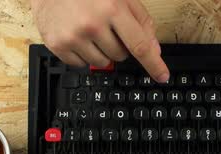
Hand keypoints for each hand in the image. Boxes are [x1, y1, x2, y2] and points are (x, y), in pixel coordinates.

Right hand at [31, 0, 169, 81]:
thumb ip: (141, 21)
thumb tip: (154, 49)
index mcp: (112, 9)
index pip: (140, 45)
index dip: (154, 64)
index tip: (162, 76)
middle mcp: (92, 24)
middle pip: (120, 56)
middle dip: (118, 45)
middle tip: (107, 28)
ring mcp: (73, 36)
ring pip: (102, 63)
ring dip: (101, 51)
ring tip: (90, 30)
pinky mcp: (58, 45)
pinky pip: (81, 65)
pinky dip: (83, 54)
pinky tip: (77, 35)